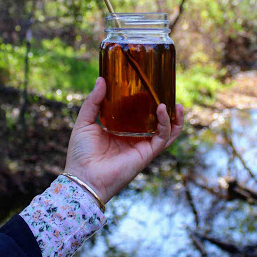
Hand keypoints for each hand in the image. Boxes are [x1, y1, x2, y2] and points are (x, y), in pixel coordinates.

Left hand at [64, 77, 183, 203]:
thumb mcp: (85, 121)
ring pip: (165, 131)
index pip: (137, 115)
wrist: (83, 177)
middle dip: (165, 110)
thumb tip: (101, 79)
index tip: (148, 87)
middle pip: (155, 122)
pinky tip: (162, 110)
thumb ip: (93, 101)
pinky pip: (162, 138)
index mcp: (120, 130)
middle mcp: (133, 138)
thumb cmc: (80, 153)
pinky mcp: (146, 154)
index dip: (145, 102)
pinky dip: (166, 124)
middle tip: (166, 94)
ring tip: (175, 104)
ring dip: (173, 118)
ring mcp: (141, 146)